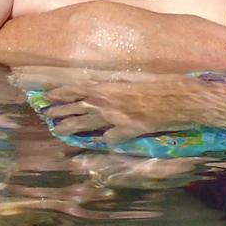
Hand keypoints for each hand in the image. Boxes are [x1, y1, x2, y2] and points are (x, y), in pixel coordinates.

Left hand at [37, 75, 219, 144]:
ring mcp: (116, 118)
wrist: (179, 97)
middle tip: (48, 117)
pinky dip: (105, 140)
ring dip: (71, 128)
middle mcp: (107, 102)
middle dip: (60, 113)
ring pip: (86, 124)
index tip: (46, 97)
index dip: (58, 94)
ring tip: (59, 131)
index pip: (74, 90)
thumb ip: (115, 88)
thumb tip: (101, 92)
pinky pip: (110, 138)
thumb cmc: (159, 83)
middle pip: (76, 108)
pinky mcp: (128, 131)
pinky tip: (99, 144)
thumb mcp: (132, 82)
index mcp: (107, 87)